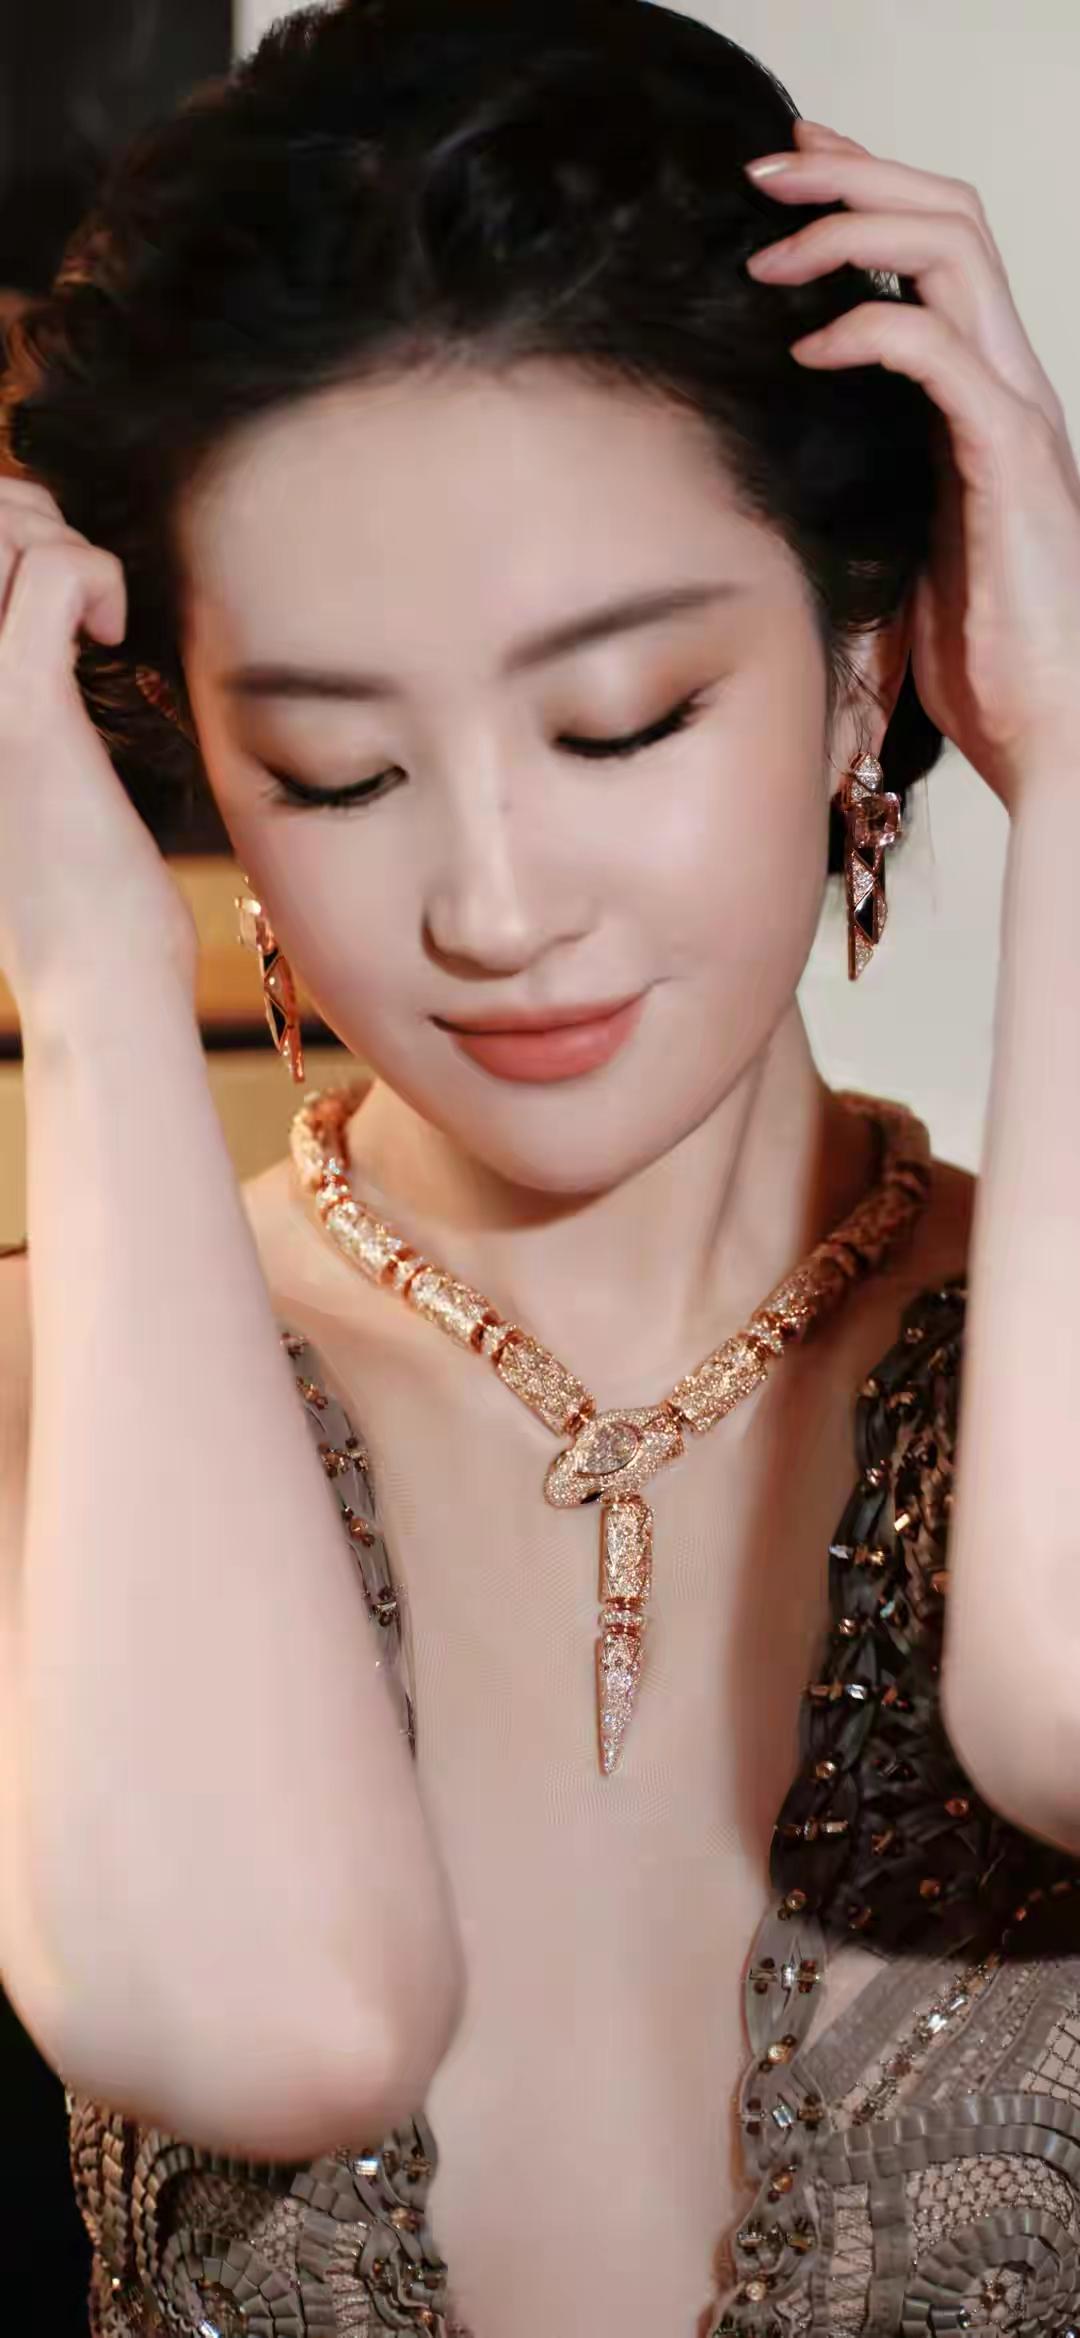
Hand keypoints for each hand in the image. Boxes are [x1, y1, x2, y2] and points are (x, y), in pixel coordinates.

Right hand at [0, 478, 198, 1005]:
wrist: (96, 989)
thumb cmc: (82, 898)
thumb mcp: (33, 782)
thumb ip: (27, 697)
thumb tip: (54, 613)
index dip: (2, 531)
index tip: (54, 591)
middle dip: (27, 516)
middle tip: (81, 592)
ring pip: (0, 529)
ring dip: (60, 540)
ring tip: (96, 616)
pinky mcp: (23, 714)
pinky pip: (53, 576)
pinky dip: (97, 577)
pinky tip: (114, 639)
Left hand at [744, 118, 1079, 807]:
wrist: (1047, 730)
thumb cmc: (979, 665)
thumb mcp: (897, 552)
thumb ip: (861, 491)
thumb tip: (771, 479)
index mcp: (984, 399)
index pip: (934, 250)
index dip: (863, 192)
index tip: (783, 182)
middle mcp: (1010, 384)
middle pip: (946, 216)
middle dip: (850, 173)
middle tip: (762, 172)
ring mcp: (1017, 413)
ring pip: (951, 249)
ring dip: (853, 225)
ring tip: (771, 247)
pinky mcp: (1010, 456)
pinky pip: (939, 349)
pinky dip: (870, 324)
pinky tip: (807, 346)